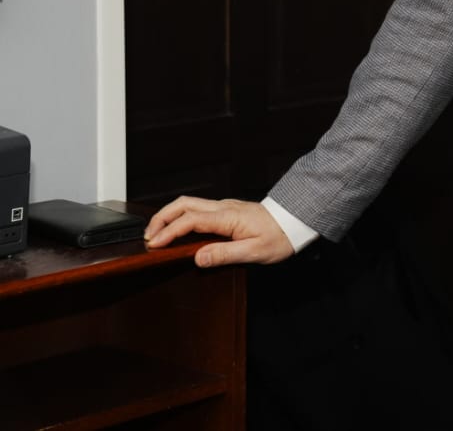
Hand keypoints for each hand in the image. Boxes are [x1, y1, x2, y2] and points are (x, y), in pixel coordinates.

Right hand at [143, 196, 293, 267]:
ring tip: (157, 233)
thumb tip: (197, 258)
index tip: (153, 245)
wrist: (295, 222)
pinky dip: (181, 216)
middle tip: (147, 236)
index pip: (189, 220)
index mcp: (228, 217)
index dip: (168, 232)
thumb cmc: (279, 237)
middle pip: (183, 204)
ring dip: (169, 215)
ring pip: (189, 204)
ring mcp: (225, 207)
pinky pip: (198, 209)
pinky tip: (178, 230)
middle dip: (161, 218)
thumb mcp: (254, 251)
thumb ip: (224, 254)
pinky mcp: (227, 210)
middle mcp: (224, 207)